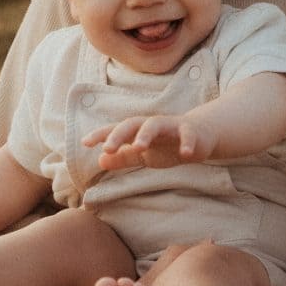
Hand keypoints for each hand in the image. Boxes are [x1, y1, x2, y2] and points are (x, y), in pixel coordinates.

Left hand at [89, 113, 213, 171]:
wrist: (200, 136)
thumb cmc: (167, 144)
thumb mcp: (143, 154)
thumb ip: (123, 157)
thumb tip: (100, 160)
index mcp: (138, 131)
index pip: (116, 131)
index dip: (101, 135)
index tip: (85, 143)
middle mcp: (152, 125)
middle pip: (132, 124)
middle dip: (119, 134)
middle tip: (107, 148)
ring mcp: (171, 126)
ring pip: (156, 124)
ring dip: (146, 134)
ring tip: (138, 147)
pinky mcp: (191, 131)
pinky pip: (188, 135)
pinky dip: (187, 143)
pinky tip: (185, 154)